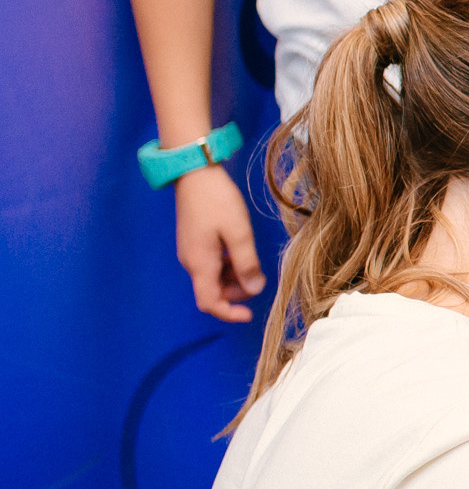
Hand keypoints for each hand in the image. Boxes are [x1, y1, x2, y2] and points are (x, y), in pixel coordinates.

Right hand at [175, 164, 264, 320]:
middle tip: (257, 277)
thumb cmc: (217, 200)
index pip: (209, 303)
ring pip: (212, 279)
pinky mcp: (194, 242)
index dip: (229, 314)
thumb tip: (254, 289)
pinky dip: (227, 267)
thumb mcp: (239, 233)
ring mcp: (191, 252)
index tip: (249, 315)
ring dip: (233, 279)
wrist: (194, 173)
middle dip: (236, 293)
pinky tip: (240, 252)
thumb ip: (247, 263)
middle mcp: (191, 262)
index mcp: (199, 263)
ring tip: (251, 262)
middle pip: (212, 292)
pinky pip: (210, 265)